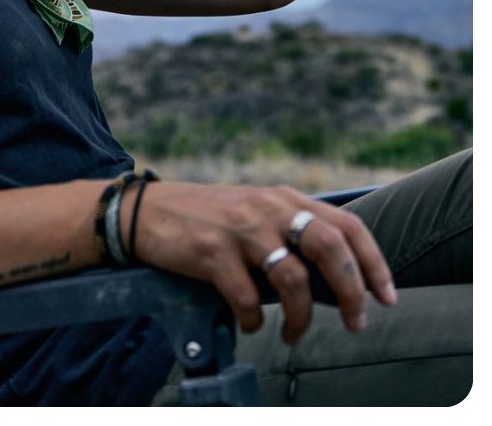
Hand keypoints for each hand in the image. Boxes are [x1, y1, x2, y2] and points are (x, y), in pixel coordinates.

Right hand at [127, 182, 397, 344]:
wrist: (144, 213)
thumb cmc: (204, 218)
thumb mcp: (252, 210)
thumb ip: (289, 229)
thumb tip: (334, 276)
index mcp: (281, 197)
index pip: (346, 224)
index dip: (373, 262)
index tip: (387, 296)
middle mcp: (266, 207)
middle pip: (330, 246)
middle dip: (352, 290)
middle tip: (357, 322)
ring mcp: (239, 228)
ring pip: (293, 279)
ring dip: (301, 317)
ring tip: (295, 334)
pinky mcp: (212, 251)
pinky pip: (248, 298)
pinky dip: (255, 320)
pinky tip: (249, 322)